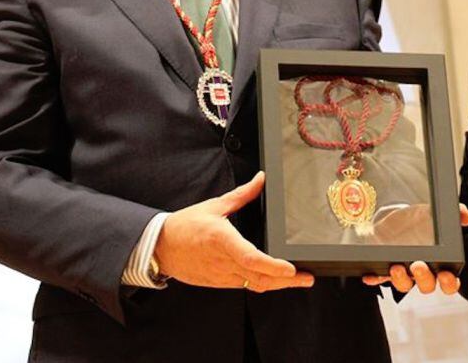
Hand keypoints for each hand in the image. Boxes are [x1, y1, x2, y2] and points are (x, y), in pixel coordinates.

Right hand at [155, 172, 314, 291]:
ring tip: (298, 281)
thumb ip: (242, 194)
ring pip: (253, 285)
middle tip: (307, 278)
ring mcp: (220, 275)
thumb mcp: (214, 206)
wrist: (160, 247)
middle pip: (258, 277)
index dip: (273, 266)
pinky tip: (273, 281)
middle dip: (286, 281)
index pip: (251, 257)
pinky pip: (243, 286)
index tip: (291, 268)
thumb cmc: (185, 226)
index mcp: (222, 239)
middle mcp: (222, 261)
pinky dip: (261, 284)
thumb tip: (261, 180)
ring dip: (276, 285)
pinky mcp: (217, 282)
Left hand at [361, 204, 467, 293]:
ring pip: (404, 285)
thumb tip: (466, 215)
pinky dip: (376, 278)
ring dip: (400, 280)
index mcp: (439, 263)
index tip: (446, 275)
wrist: (396, 219)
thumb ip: (455, 214)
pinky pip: (380, 278)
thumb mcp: (435, 214)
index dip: (449, 283)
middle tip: (418, 266)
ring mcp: (404, 272)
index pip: (449, 282)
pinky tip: (370, 276)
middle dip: (423, 279)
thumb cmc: (420, 221)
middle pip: (426, 286)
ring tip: (396, 267)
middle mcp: (422, 272)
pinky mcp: (385, 269)